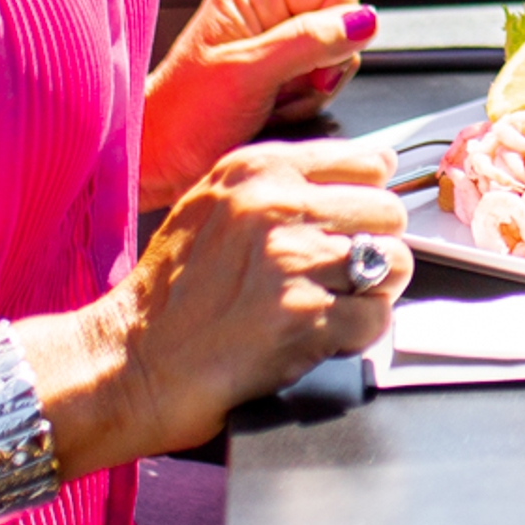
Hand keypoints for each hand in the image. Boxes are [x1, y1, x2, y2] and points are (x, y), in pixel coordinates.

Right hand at [85, 138, 412, 457]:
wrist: (130, 362)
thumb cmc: (168, 295)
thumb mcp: (213, 205)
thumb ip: (281, 186)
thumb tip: (374, 167)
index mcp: (258, 171)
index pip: (367, 162)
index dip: (368, 200)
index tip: (356, 223)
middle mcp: (278, 206)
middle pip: (388, 211)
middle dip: (375, 247)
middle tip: (341, 276)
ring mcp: (293, 261)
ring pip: (394, 263)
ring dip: (373, 291)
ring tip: (333, 305)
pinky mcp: (305, 318)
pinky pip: (377, 317)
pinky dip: (359, 334)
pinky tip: (323, 337)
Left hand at [141, 0, 372, 210]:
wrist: (158, 159)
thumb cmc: (184, 117)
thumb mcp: (249, 74)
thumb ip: (309, 41)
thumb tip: (364, 21)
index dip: (337, 32)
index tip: (307, 68)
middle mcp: (265, 4)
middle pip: (342, 24)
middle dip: (323, 67)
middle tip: (282, 89)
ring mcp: (270, 37)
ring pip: (335, 56)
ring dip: (312, 90)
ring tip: (272, 103)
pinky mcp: (274, 66)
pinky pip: (318, 79)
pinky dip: (303, 102)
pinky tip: (273, 110)